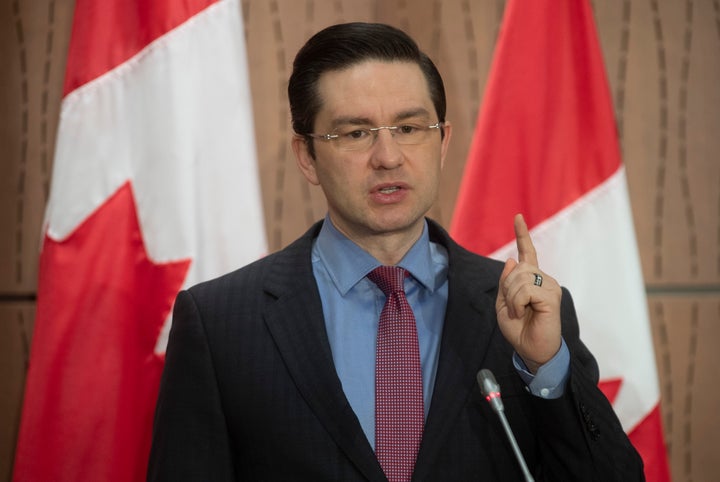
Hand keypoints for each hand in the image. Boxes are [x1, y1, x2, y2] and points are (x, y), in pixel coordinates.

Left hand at [496, 214, 561, 372]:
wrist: (531, 350)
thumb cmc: (519, 329)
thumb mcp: (503, 304)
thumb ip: (505, 283)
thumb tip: (511, 259)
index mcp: (531, 280)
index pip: (527, 253)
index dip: (522, 235)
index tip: (517, 217)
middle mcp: (543, 279)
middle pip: (516, 269)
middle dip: (507, 291)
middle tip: (514, 310)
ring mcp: (550, 286)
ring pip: (519, 278)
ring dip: (511, 299)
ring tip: (519, 313)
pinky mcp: (551, 296)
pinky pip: (525, 290)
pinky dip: (517, 304)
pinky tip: (524, 313)